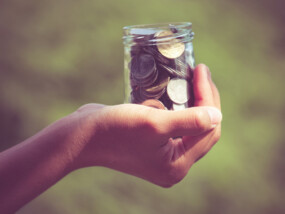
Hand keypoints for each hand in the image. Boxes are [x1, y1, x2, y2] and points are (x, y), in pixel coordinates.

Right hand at [70, 64, 221, 186]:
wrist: (81, 136)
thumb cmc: (115, 130)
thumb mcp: (154, 124)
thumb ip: (189, 122)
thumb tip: (217, 116)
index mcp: (176, 165)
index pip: (208, 130)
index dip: (208, 98)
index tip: (201, 71)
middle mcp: (172, 163)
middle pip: (201, 128)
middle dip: (203, 98)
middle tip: (200, 71)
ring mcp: (161, 153)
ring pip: (188, 124)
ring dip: (191, 101)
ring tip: (190, 78)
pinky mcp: (151, 143)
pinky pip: (172, 123)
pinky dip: (174, 107)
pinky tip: (170, 93)